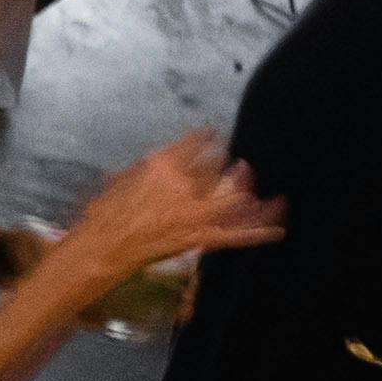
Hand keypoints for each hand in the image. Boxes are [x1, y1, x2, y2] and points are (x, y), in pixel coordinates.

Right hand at [71, 129, 278, 278]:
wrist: (103, 247)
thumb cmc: (105, 213)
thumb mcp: (123, 176)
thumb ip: (152, 165)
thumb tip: (171, 159)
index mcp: (162, 166)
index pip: (196, 144)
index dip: (208, 137)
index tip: (215, 134)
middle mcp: (184, 186)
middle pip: (218, 167)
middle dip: (228, 164)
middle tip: (238, 164)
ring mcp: (195, 213)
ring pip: (235, 197)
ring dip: (246, 188)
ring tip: (251, 180)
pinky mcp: (201, 238)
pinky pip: (236, 235)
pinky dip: (259, 233)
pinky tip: (278, 230)